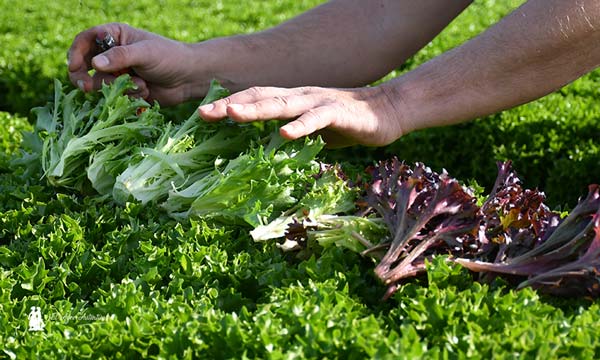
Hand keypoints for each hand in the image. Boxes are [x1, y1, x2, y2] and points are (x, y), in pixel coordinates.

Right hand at [67, 23, 196, 105]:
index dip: (75, 54)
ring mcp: (118, 73)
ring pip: (100, 85)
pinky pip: (115, 97)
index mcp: (114, 36)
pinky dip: (129, 96)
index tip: (73, 67)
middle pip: (84, 65)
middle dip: (86, 77)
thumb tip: (95, 63)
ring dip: (118, 88)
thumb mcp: (145, 53)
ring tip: (141, 85)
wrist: (189, 78)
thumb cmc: (169, 58)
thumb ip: (120, 57)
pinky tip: (146, 92)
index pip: (84, 41)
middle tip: (86, 87)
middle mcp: (112, 54)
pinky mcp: (125, 90)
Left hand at [198, 85, 404, 147]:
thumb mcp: (313, 130)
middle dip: (231, 105)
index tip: (204, 115)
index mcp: (292, 100)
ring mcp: (318, 102)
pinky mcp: (338, 112)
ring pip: (283, 103)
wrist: (387, 110)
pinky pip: (316, 119)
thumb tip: (272, 148)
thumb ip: (292, 133)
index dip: (230, 105)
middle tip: (204, 113)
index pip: (256, 98)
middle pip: (261, 97)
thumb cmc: (348, 123)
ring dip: (257, 109)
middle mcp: (301, 96)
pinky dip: (300, 126)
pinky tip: (285, 134)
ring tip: (232, 115)